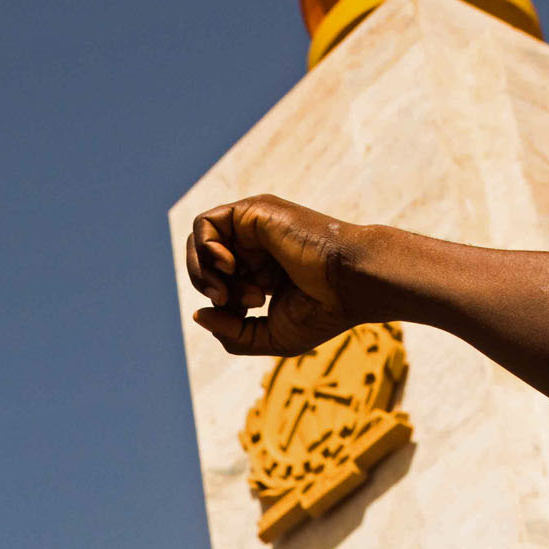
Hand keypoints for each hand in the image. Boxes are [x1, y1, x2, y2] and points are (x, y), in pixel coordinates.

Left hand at [186, 197, 375, 357]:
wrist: (351, 283)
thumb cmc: (322, 311)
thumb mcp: (269, 336)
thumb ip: (231, 332)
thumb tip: (197, 314)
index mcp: (261, 271)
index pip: (217, 285)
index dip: (220, 306)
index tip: (247, 314)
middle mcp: (255, 246)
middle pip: (204, 263)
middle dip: (210, 290)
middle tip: (241, 303)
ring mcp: (253, 226)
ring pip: (199, 242)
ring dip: (202, 273)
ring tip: (228, 290)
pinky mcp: (252, 211)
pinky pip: (205, 225)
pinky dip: (206, 249)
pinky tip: (228, 266)